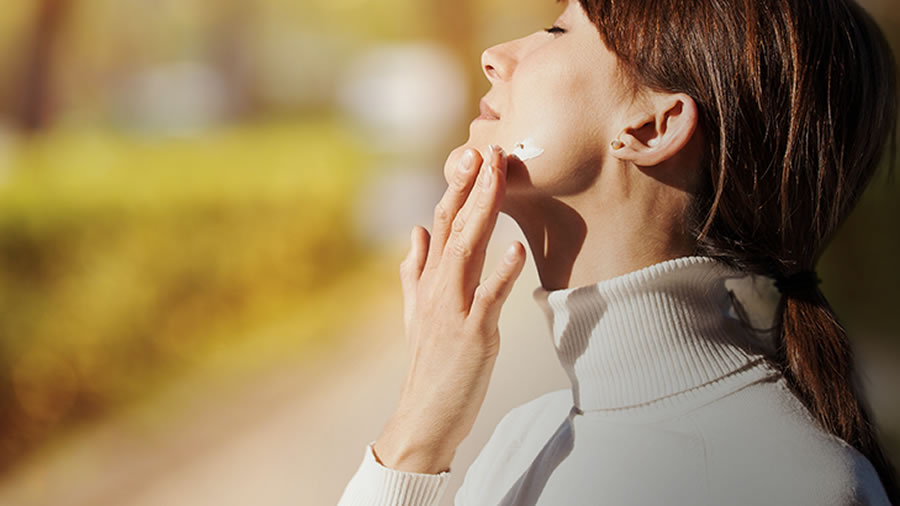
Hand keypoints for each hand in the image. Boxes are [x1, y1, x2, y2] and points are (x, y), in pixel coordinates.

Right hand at [373, 144, 526, 473]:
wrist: (424, 414)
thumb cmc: (428, 363)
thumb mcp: (415, 312)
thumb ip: (414, 270)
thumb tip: (414, 231)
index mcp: (428, 280)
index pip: (441, 223)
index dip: (457, 188)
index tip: (473, 155)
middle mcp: (437, 287)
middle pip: (454, 227)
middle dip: (472, 186)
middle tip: (490, 150)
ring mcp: (452, 309)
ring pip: (466, 251)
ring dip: (484, 212)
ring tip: (498, 178)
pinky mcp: (471, 334)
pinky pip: (488, 299)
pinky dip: (501, 272)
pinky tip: (516, 248)